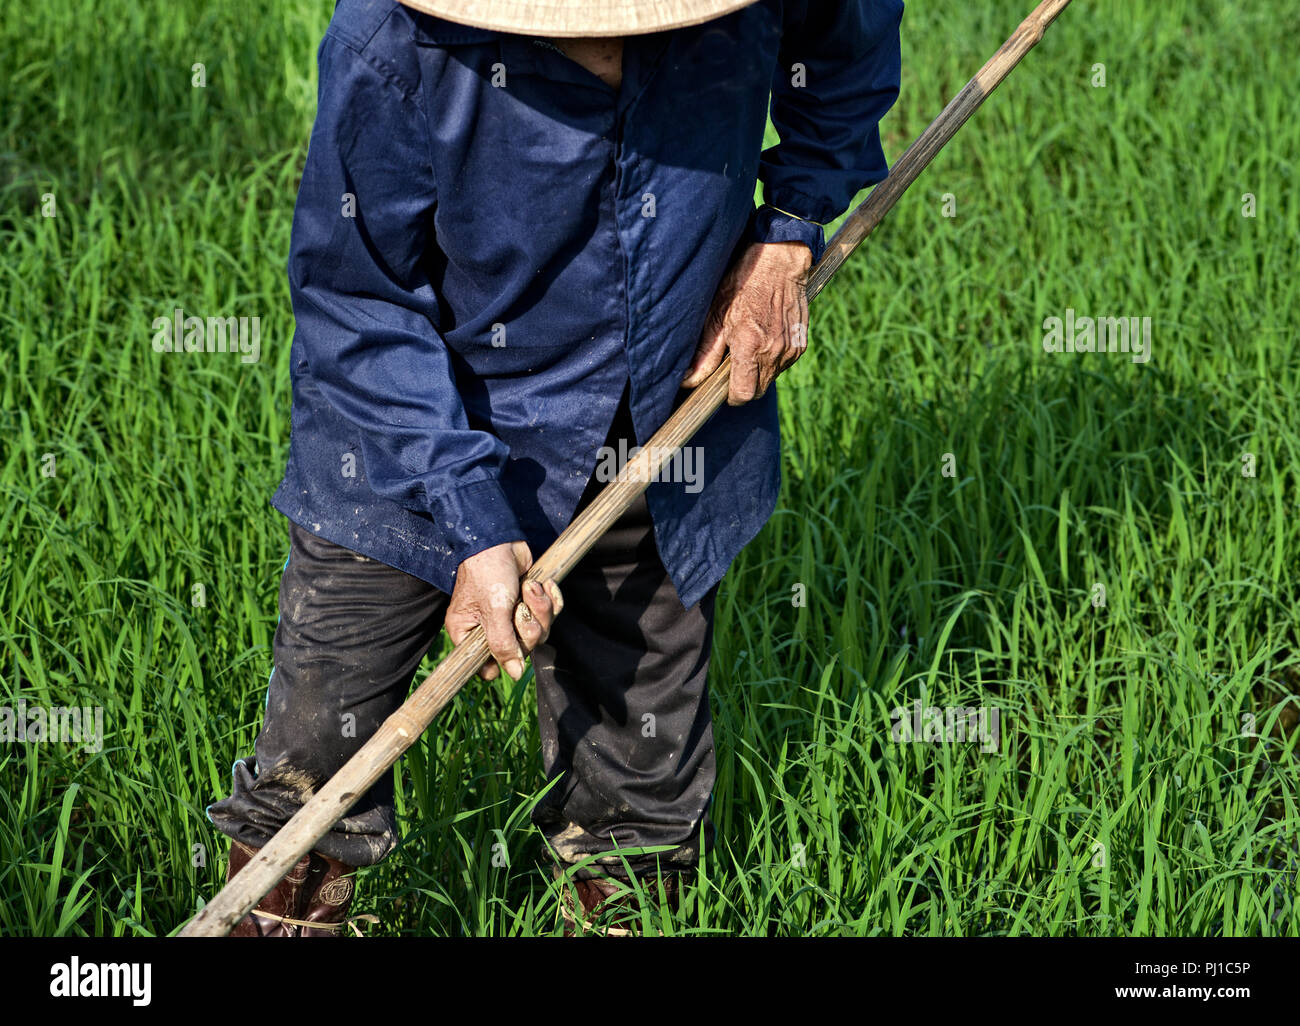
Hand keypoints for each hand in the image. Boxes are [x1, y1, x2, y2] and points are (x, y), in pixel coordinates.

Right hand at [445, 541, 563, 680]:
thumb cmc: (488, 570)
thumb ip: (502, 643)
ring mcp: (511, 616)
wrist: (501, 538)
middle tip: (521, 608)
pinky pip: (550, 614)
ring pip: (539, 631)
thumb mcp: (493, 609)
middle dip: (529, 627)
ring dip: (540, 609)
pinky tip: (543, 584)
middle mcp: (489, 628)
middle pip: (521, 649)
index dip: (504, 660)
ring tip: (532, 588)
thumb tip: (514, 674)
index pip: (487, 666)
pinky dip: (550, 599)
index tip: (512, 643)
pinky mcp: (529, 602)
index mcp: (469, 633)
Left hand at [681, 240, 810, 404]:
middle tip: (731, 363)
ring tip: (748, 343)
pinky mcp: (800, 345)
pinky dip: (771, 359)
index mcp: (751, 346)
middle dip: (743, 384)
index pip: (744, 394)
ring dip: (757, 371)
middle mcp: (774, 352)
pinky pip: (782, 364)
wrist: (780, 260)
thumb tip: (688, 380)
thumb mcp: (716, 313)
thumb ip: (704, 353)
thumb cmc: (744, 281)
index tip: (722, 386)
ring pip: (770, 378)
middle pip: (758, 391)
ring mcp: (790, 349)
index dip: (731, 395)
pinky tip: (764, 336)